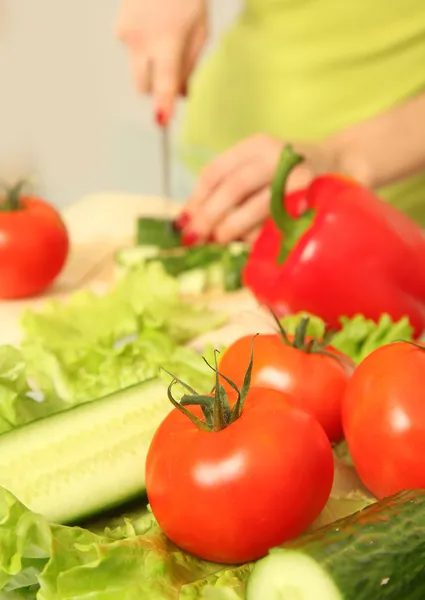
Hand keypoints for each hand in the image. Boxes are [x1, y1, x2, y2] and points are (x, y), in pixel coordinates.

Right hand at [116, 0, 207, 122]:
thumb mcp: (200, 32)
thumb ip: (190, 67)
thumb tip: (180, 95)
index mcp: (168, 40)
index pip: (165, 81)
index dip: (163, 103)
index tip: (161, 121)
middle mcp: (142, 40)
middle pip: (143, 86)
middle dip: (154, 88)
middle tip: (169, 70)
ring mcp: (127, 35)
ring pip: (137, 70)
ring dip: (149, 65)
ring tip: (162, 37)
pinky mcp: (119, 29)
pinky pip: (132, 52)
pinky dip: (142, 47)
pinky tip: (151, 25)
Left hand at [178, 135, 332, 244]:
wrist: (343, 164)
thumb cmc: (291, 175)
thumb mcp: (259, 169)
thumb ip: (230, 189)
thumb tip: (193, 221)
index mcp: (256, 145)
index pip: (217, 170)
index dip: (196, 198)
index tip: (184, 221)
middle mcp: (277, 154)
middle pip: (234, 186)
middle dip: (210, 215)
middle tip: (195, 237)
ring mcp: (299, 174)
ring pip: (259, 203)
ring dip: (235, 226)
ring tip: (220, 240)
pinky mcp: (316, 196)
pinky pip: (283, 219)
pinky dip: (264, 234)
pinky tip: (250, 243)